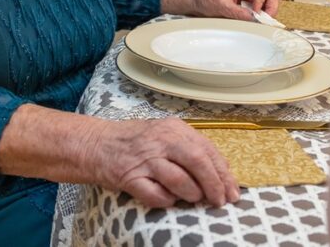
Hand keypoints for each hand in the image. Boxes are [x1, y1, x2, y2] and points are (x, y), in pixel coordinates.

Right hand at [84, 118, 239, 207]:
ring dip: (192, 194)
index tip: (232, 191)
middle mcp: (160, 140)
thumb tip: (221, 172)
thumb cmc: (134, 141)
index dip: (223, 173)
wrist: (96, 143)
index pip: (207, 150)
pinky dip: (167, 201)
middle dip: (214, 185)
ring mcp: (145, 158)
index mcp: (173, 129)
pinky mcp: (130, 177)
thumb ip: (189, 148)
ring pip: (180, 180)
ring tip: (193, 198)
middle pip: (198, 162)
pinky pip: (156, 195)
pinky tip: (168, 198)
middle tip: (219, 201)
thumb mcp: (164, 134)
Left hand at [190, 0, 279, 20]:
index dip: (262, 2)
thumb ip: (237, 12)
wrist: (198, 2)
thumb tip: (253, 18)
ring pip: (270, 0)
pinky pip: (262, 8)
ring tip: (260, 21)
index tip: (257, 14)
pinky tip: (256, 21)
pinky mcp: (249, 2)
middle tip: (266, 20)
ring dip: (268, 12)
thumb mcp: (220, 5)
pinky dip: (262, 15)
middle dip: (271, 6)